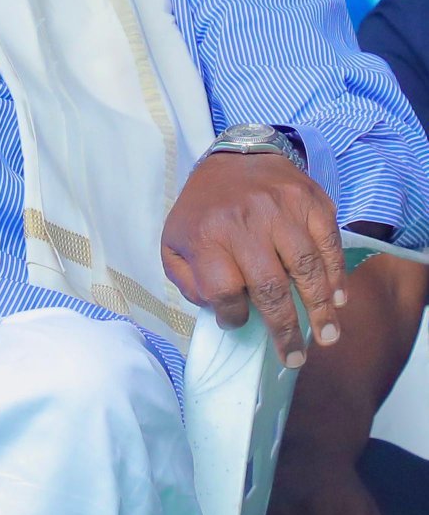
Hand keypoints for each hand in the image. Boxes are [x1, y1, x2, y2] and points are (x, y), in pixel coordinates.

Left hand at [162, 151, 346, 366]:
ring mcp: (282, 210)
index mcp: (206, 235)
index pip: (223, 290)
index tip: (237, 324)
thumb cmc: (203, 210)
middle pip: (270, 287)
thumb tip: (217, 310)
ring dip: (321, 308)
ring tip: (328, 337)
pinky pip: (329, 245)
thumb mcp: (175, 241)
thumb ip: (188, 279)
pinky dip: (336, 275)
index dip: (231, 315)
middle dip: (285, 329)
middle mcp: (245, 223)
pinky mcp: (311, 201)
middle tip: (295, 357)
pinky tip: (338, 299)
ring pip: (307, 268)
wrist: (234, 157)